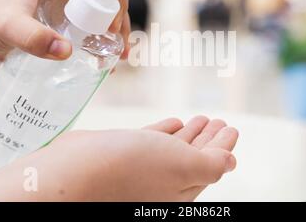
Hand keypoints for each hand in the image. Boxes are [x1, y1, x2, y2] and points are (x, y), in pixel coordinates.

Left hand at [0, 0, 131, 70]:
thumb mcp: (8, 27)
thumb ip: (32, 37)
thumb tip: (66, 50)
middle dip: (118, 3)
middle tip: (111, 31)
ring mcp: (78, 0)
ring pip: (113, 4)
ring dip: (121, 25)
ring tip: (118, 52)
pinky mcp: (80, 19)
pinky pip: (105, 25)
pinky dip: (114, 41)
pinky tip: (114, 59)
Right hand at [0, 117, 238, 200]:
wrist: (73, 173)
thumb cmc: (128, 170)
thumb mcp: (181, 166)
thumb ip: (210, 164)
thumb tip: (232, 162)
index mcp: (180, 188)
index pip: (210, 165)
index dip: (223, 146)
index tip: (232, 128)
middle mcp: (161, 181)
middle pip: (193, 157)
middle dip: (208, 139)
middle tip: (220, 121)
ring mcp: (141, 169)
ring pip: (173, 148)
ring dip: (189, 133)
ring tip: (203, 118)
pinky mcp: (122, 155)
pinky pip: (151, 142)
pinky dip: (165, 131)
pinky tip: (174, 121)